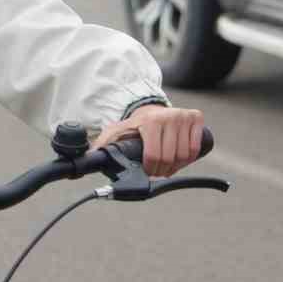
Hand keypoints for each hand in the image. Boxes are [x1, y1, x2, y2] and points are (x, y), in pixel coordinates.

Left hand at [91, 104, 205, 177]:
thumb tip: (87, 159)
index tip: (148, 172)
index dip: (151, 170)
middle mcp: (168, 116)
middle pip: (169, 158)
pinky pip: (196, 148)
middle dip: (162, 170)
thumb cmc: (135, 125)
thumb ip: (102, 145)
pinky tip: (179, 158)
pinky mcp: (195, 118)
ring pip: (185, 155)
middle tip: (157, 170)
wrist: (151, 109)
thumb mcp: (117, 133)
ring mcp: (183, 116)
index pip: (154, 156)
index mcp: (149, 121)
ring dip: (176, 166)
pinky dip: (188, 158)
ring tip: (167, 165)